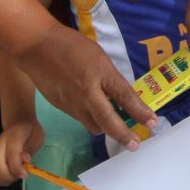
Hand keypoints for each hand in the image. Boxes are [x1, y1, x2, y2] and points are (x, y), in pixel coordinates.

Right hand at [0, 121, 44, 186]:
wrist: (19, 123)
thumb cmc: (30, 132)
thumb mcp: (37, 136)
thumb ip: (30, 149)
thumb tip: (25, 161)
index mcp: (14, 136)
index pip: (11, 154)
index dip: (17, 168)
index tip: (26, 175)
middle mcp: (0, 144)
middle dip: (11, 176)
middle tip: (23, 174)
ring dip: (5, 179)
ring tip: (17, 175)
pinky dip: (0, 179)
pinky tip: (10, 176)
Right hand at [18, 26, 154, 149]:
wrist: (36, 46)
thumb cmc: (71, 45)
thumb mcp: (98, 56)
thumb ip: (109, 77)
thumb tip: (120, 96)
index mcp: (101, 73)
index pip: (125, 97)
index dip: (141, 113)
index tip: (153, 123)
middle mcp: (88, 92)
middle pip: (109, 122)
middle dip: (124, 135)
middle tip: (135, 144)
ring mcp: (73, 103)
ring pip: (94, 126)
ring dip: (106, 129)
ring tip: (115, 127)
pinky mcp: (62, 108)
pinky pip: (80, 119)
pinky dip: (90, 119)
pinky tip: (92, 111)